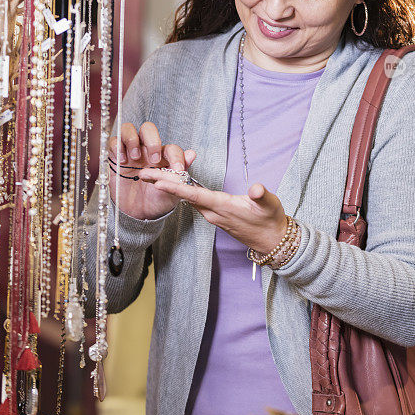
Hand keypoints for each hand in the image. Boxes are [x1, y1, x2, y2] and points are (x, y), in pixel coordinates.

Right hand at [108, 122, 195, 219]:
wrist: (138, 215)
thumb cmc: (157, 200)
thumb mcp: (172, 191)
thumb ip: (180, 173)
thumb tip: (192, 153)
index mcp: (164, 157)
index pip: (170, 147)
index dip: (175, 156)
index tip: (177, 169)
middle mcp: (146, 150)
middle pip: (148, 129)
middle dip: (152, 141)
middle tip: (154, 160)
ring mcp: (130, 152)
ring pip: (129, 130)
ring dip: (132, 140)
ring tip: (134, 158)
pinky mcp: (115, 157)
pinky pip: (113, 141)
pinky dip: (116, 146)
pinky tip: (122, 161)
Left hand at [141, 174, 287, 252]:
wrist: (272, 240)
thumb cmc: (270, 220)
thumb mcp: (270, 205)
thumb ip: (261, 195)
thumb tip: (256, 188)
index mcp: (223, 206)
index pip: (195, 195)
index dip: (176, 187)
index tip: (157, 181)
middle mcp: (213, 212)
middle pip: (184, 196)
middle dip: (163, 184)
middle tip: (141, 173)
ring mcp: (213, 215)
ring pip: (187, 198)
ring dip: (170, 187)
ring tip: (152, 174)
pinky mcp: (215, 214)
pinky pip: (194, 201)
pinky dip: (182, 190)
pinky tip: (176, 183)